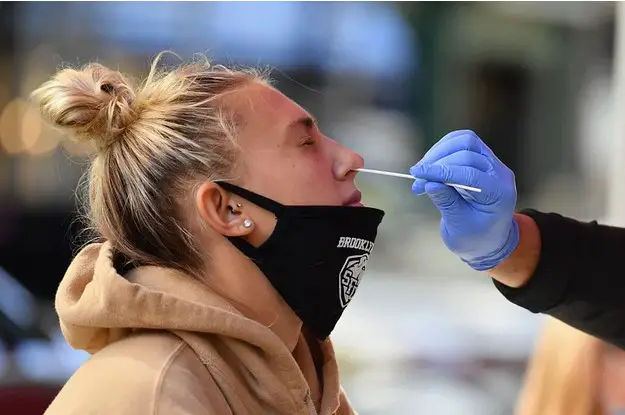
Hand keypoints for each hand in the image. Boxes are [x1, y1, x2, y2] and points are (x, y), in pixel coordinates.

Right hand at [409, 130, 518, 270]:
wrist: (489, 239)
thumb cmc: (475, 238)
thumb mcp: (459, 227)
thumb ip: (447, 204)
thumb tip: (430, 183)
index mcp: (498, 194)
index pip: (469, 173)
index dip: (441, 171)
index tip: (418, 175)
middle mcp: (499, 174)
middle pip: (467, 152)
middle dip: (437, 163)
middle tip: (416, 179)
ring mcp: (492, 163)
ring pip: (465, 141)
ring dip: (439, 152)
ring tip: (422, 171)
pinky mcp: (482, 158)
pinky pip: (462, 143)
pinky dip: (443, 149)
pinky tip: (430, 165)